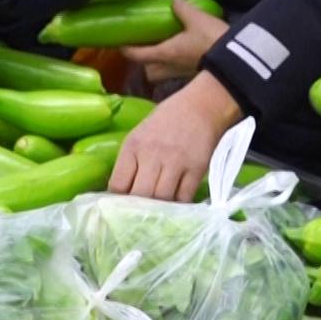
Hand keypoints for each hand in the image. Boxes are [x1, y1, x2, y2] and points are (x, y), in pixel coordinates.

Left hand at [110, 71, 241, 200]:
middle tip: (141, 214)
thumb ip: (131, 161)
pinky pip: (184, 197)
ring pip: (162, 200)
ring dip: (160, 210)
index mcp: (134, 145)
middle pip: (140, 195)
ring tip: (159, 212)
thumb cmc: (168, 120)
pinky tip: (176, 205)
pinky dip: (179, 205)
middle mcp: (152, 154)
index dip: (118, 201)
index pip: (118, 184)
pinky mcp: (196, 168)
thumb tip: (122, 193)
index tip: (122, 206)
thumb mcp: (141, 134)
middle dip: (139, 209)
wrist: (202, 105)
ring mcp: (176, 162)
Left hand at [120, 0, 228, 84]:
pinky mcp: (196, 76)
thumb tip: (173, 1)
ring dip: (161, 66)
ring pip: (164, 74)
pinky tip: (184, 52)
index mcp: (165, 53)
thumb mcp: (197, 19)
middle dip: (146, 63)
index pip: (138, 55)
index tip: (120, 44)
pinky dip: (177, 64)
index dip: (127, 49)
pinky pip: (179, 72)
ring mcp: (183, 75)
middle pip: (149, 72)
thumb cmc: (211, 40)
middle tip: (147, 49)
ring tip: (165, 51)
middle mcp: (171, 67)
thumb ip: (182, 9)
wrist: (237, 61)